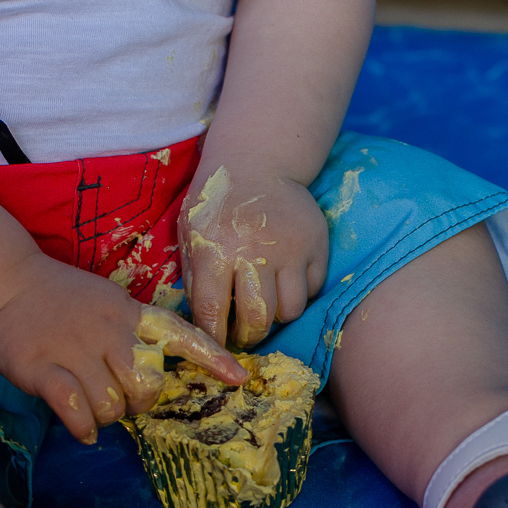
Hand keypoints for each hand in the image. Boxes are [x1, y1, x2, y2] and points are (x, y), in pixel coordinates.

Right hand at [0, 254, 245, 443]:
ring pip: (113, 406)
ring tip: (91, 406)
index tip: (239, 379)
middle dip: (139, 405)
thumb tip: (153, 379)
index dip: (213, 359)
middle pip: (148, 387)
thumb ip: (133, 334)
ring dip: (106, 417)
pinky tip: (80, 426)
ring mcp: (77, 350)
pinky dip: (82, 426)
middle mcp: (110, 332)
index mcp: (131, 314)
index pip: (181, 335)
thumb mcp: (108, 304)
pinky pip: (76, 411)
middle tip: (119, 400)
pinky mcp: (44, 368)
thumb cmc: (60, 299)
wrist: (3, 281)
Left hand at [179, 162, 328, 346]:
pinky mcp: (316, 245)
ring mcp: (290, 249)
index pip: (213, 312)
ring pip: (290, 310)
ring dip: (276, 316)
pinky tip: (284, 281)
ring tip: (265, 305)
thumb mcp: (190, 234)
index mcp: (216, 251)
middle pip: (258, 319)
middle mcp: (254, 252)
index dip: (215, 337)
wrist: (257, 162)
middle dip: (249, 337)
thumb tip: (203, 324)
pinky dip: (298, 293)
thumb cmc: (217, 204)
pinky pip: (312, 289)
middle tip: (244, 335)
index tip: (217, 345)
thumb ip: (194, 277)